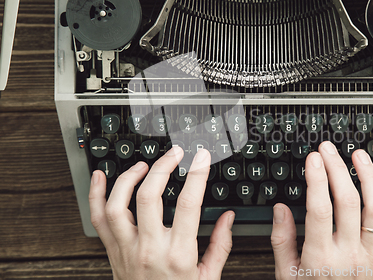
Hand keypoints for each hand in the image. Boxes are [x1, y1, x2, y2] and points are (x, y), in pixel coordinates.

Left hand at [89, 147, 234, 279]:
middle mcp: (149, 249)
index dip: (196, 175)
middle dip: (163, 166)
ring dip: (129, 178)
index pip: (188, 204)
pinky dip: (95, 195)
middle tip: (174, 154)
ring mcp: (127, 250)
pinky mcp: (113, 252)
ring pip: (118, 205)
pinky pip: (98, 220)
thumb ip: (220, 245)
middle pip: (148, 196)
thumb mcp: (209, 278)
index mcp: (178, 254)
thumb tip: (228, 218)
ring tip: (143, 165)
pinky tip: (100, 177)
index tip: (200, 158)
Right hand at [271, 141, 372, 278]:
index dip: (317, 180)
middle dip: (337, 169)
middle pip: (347, 202)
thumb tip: (280, 209)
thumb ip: (282, 241)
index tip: (313, 159)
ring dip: (369, 177)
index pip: (320, 211)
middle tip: (328, 150)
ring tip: (358, 155)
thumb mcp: (287, 275)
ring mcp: (371, 252)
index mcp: (321, 258)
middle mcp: (350, 253)